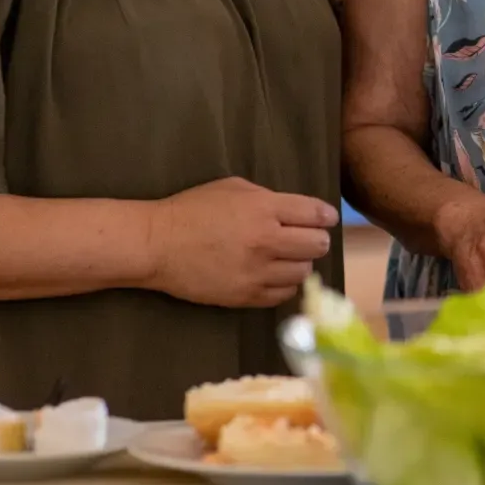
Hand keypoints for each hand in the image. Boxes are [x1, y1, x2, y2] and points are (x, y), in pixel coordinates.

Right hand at [146, 177, 338, 307]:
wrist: (158, 245)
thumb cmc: (192, 209)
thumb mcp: (233, 188)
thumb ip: (267, 198)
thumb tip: (296, 211)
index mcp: (264, 208)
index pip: (314, 214)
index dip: (326, 216)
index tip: (327, 219)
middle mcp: (266, 240)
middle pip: (317, 245)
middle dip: (316, 240)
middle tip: (308, 239)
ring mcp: (257, 271)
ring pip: (303, 272)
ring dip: (300, 263)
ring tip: (288, 258)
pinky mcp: (245, 296)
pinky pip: (283, 294)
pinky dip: (284, 284)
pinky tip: (274, 275)